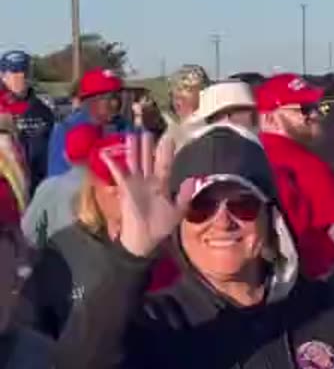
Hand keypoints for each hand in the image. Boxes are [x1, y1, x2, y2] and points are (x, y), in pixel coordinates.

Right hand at [101, 132, 192, 257]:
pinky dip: (111, 163)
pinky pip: (118, 174)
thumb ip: (185, 195)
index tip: (169, 137)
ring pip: (135, 162)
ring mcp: (135, 183)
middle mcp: (148, 180)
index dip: (166, 152)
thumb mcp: (178, 211)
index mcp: (162, 184)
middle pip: (148, 159)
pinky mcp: (125, 189)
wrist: (144, 239)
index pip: (165, 164)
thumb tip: (192, 179)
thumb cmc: (161, 226)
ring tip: (133, 134)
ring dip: (133, 149)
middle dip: (149, 145)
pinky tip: (105, 153)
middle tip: (148, 129)